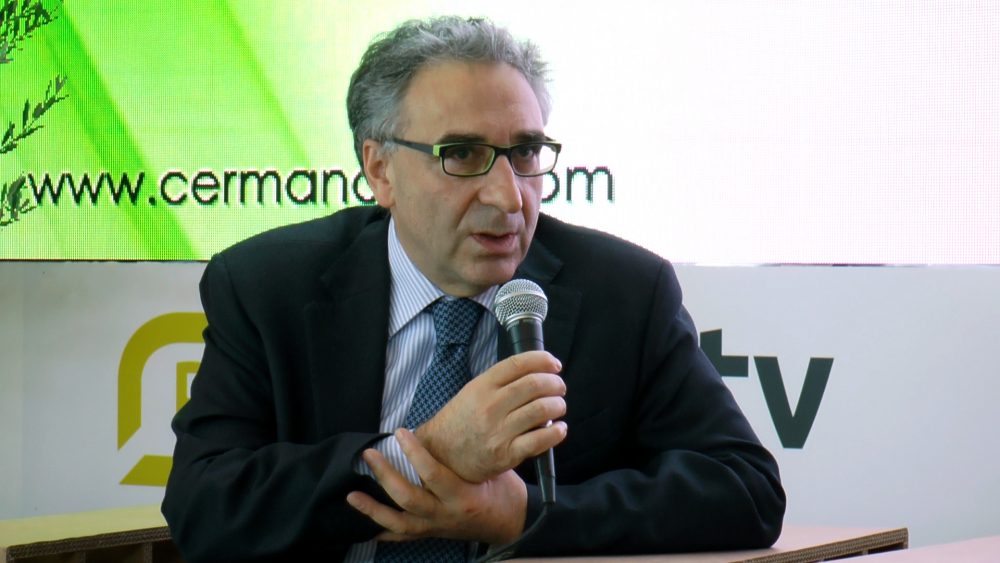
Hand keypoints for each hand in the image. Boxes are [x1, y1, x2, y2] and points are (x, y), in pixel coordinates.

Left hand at [347, 428, 527, 544]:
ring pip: (399, 522)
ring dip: (373, 509)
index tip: (400, 432)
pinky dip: (384, 531)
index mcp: (463, 497)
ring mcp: (437, 527)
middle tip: (370, 455)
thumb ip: (470, 454)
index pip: (433, 474)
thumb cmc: (504, 492)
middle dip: (385, 476)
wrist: (512, 523)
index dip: (414, 452)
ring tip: (352, 496)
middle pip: (408, 497)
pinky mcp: (432, 534)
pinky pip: (403, 538)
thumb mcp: (493, 469)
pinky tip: (367, 525)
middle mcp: (446, 515)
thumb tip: (446, 427)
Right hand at [416, 350, 567, 481]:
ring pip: (541, 409)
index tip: (554, 364)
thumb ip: (500, 382)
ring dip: (558, 405)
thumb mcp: (472, 392)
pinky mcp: (506, 454)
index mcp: (482, 386)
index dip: (542, 360)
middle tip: (559, 387)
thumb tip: (536, 373)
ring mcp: (499, 431)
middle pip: (534, 384)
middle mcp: (490, 406)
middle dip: (555, 383)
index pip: (518, 364)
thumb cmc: (460, 422)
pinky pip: (540, 440)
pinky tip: (559, 429)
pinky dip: (556, 432)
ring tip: (559, 406)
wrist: (441, 455)